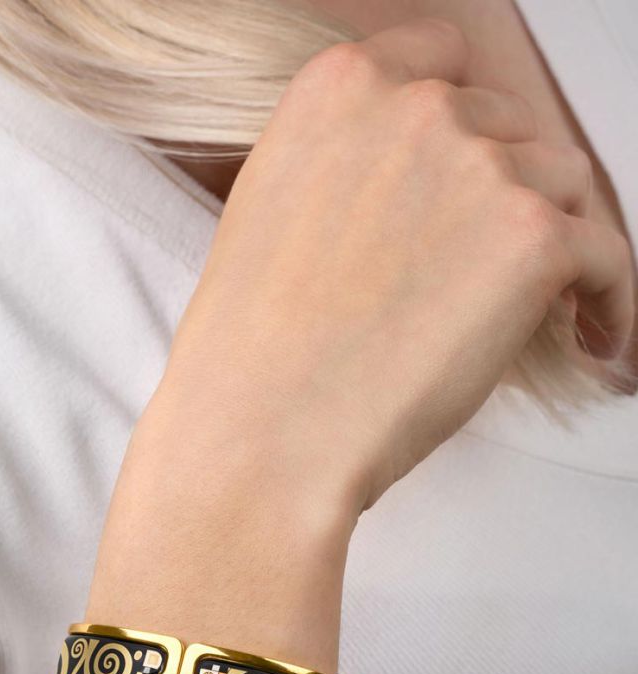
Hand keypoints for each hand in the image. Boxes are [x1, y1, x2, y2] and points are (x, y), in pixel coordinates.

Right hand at [163, 16, 635, 512]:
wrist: (264, 432)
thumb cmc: (252, 350)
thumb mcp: (270, 210)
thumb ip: (344, 162)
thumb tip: (414, 185)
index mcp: (339, 89)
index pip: (440, 60)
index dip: (461, 122)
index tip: (467, 169)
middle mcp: (414, 108)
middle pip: (506, 126)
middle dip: (497, 189)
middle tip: (475, 265)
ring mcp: (481, 168)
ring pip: (560, 183)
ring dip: (545, 237)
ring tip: (522, 307)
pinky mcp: (535, 240)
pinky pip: (608, 256)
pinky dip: (606, 300)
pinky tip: (593, 335)